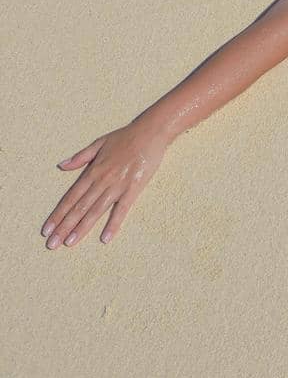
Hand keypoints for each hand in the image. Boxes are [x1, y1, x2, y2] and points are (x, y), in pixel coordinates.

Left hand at [40, 121, 170, 248]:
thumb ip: (80, 157)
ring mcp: (117, 186)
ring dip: (82, 228)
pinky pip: (122, 209)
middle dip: (64, 226)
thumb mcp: (99, 143)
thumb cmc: (125, 137)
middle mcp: (102, 180)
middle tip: (52, 244)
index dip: (58, 214)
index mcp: (93, 170)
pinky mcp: (133, 189)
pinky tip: (105, 238)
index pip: (71, 197)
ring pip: (96, 211)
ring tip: (70, 243)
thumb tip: (61, 166)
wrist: (150, 133)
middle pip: (80, 207)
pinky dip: (113, 224)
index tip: (46, 229)